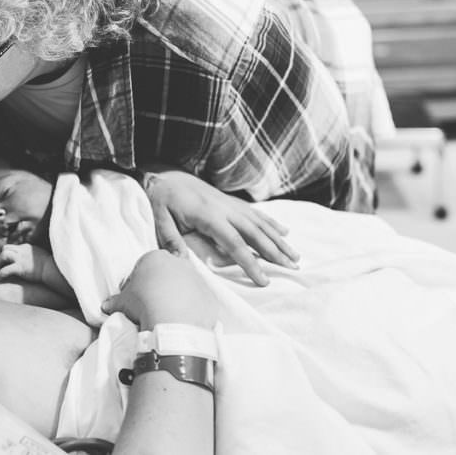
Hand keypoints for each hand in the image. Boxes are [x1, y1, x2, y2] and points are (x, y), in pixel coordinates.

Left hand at [0, 244, 48, 282]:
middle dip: (1, 256)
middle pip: (5, 248)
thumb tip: (32, 256)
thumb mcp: (40, 254)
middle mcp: (22, 250)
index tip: (5, 260)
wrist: (52, 269)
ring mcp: (20, 258)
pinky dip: (1, 273)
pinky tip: (0, 278)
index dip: (8, 253)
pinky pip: (5, 269)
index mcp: (26, 247)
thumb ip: (33, 253)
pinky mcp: (20, 267)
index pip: (12, 247)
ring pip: (3, 255)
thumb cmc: (49, 265)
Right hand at [101, 249, 217, 328]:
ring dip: (178, 295)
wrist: (173, 324)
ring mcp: (197, 279)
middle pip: (168, 271)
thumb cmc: (144, 305)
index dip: (139, 280)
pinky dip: (192, 308)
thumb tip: (105, 306)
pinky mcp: (209, 296)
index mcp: (155, 257)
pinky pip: (199, 301)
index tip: (136, 295)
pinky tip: (183, 320)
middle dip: (160, 283)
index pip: (146, 265)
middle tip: (152, 302)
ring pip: (185, 284)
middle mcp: (179, 263)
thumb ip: (115, 301)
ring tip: (168, 314)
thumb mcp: (123, 302)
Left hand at [142, 170, 299, 286]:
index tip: (263, 280)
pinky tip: (285, 232)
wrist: (166, 174)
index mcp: (208, 215)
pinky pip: (256, 213)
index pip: (234, 243)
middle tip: (293, 269)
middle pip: (255, 233)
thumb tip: (180, 262)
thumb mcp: (159, 219)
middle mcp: (225, 208)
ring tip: (295, 257)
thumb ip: (170, 239)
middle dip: (275, 252)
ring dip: (279, 240)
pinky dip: (272, 223)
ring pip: (260, 223)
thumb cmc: (162, 200)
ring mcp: (230, 203)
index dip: (250, 262)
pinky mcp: (231, 201)